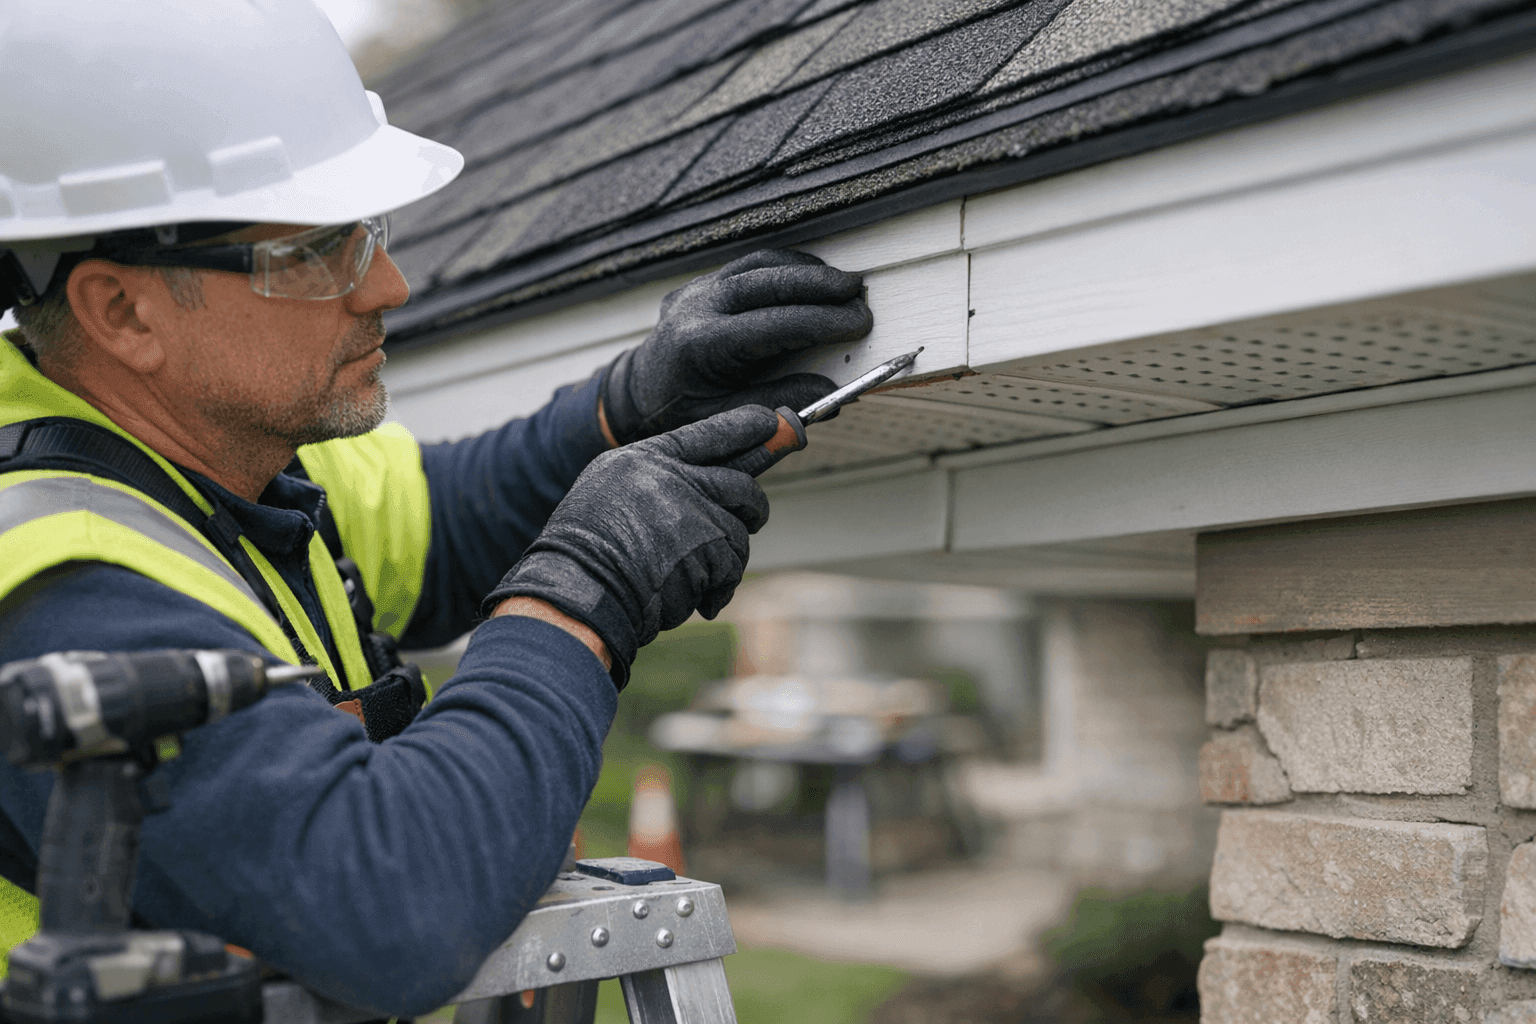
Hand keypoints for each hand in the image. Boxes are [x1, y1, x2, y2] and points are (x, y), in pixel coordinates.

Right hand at [483, 406, 777, 684]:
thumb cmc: (584, 551)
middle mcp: (671, 479)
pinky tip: (701, 603)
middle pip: (739, 485)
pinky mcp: (705, 548)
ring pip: (737, 534)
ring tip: (696, 582)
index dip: (742, 428)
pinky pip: (731, 569)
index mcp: (643, 460)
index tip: (771, 420)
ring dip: (725, 563)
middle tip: (755, 515)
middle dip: (754, 505)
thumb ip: (653, 485)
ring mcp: (691, 512)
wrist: (577, 586)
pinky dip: (719, 591)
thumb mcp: (607, 494)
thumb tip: (704, 488)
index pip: (706, 435)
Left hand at [601, 249, 872, 444]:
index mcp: (699, 346)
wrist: (637, 392)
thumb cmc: (681, 411)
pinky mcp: (702, 284)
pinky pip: (747, 266)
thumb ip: (775, 406)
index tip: (858, 323)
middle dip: (818, 285)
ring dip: (804, 270)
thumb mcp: (724, 419)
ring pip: (757, 265)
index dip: (820, 322)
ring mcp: (696, 291)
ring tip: (843, 283)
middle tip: (858, 292)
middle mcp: (695, 308)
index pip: (771, 325)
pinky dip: (784, 268)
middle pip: (765, 282)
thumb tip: (831, 396)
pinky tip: (812, 277)